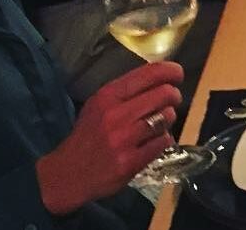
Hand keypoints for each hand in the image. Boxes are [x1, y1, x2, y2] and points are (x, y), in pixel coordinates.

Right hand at [36, 62, 182, 214]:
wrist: (67, 174)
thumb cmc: (88, 136)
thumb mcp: (98, 106)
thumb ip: (126, 91)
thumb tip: (161, 76)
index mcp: (107, 96)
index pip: (149, 74)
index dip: (171, 71)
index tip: (178, 74)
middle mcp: (116, 115)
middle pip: (165, 94)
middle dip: (174, 96)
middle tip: (171, 101)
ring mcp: (124, 139)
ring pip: (167, 117)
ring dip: (168, 119)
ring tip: (158, 123)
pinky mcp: (131, 161)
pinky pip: (164, 141)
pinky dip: (163, 140)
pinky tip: (153, 142)